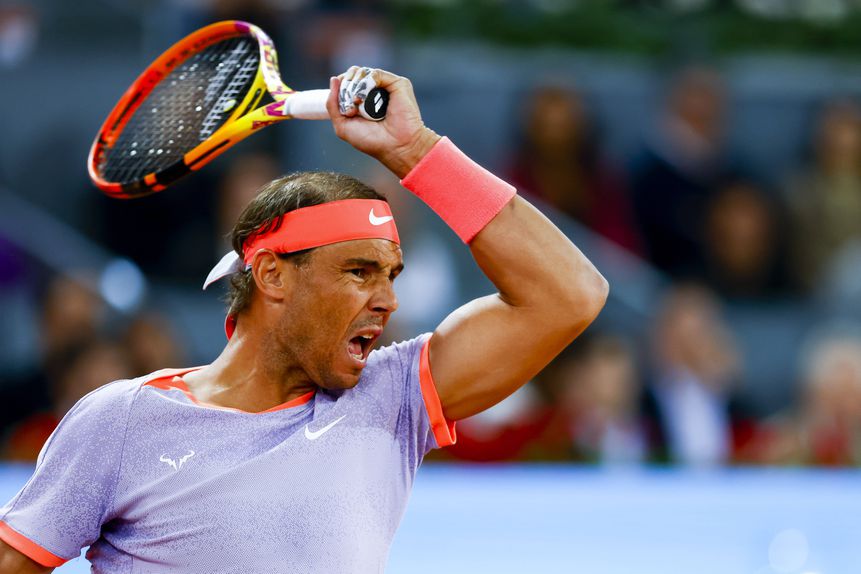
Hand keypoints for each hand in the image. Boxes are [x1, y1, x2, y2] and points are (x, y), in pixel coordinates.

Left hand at [326, 67, 440, 178]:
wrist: (394, 147)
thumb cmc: (372, 141)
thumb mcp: (343, 125)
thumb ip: (332, 104)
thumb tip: (334, 79)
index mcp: (363, 100)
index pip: (347, 81)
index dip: (341, 87)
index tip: (344, 105)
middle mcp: (375, 91)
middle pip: (354, 73)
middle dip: (347, 85)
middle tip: (351, 104)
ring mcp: (386, 87)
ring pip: (363, 72)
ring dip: (355, 86)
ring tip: (358, 102)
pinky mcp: (398, 84)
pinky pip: (376, 74)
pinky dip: (367, 83)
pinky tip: (366, 98)